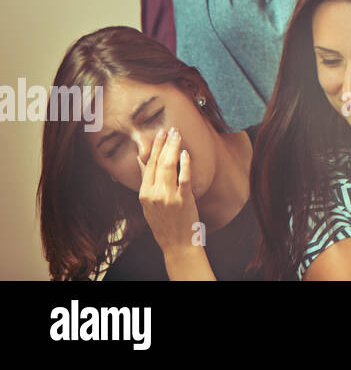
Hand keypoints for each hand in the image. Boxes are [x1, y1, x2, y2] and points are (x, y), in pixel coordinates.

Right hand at [137, 127, 201, 255]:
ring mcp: (168, 197)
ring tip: (178, 135)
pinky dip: (185, 164)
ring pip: (170, 166)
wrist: (176, 243)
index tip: (159, 134)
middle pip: (158, 163)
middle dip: (164, 144)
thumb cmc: (164, 223)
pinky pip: (184, 177)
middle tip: (170, 129)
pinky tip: (186, 153)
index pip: (148, 166)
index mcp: (144, 194)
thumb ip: (147, 182)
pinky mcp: (183, 200)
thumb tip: (142, 160)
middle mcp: (154, 194)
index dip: (154, 148)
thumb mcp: (148, 204)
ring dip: (174, 148)